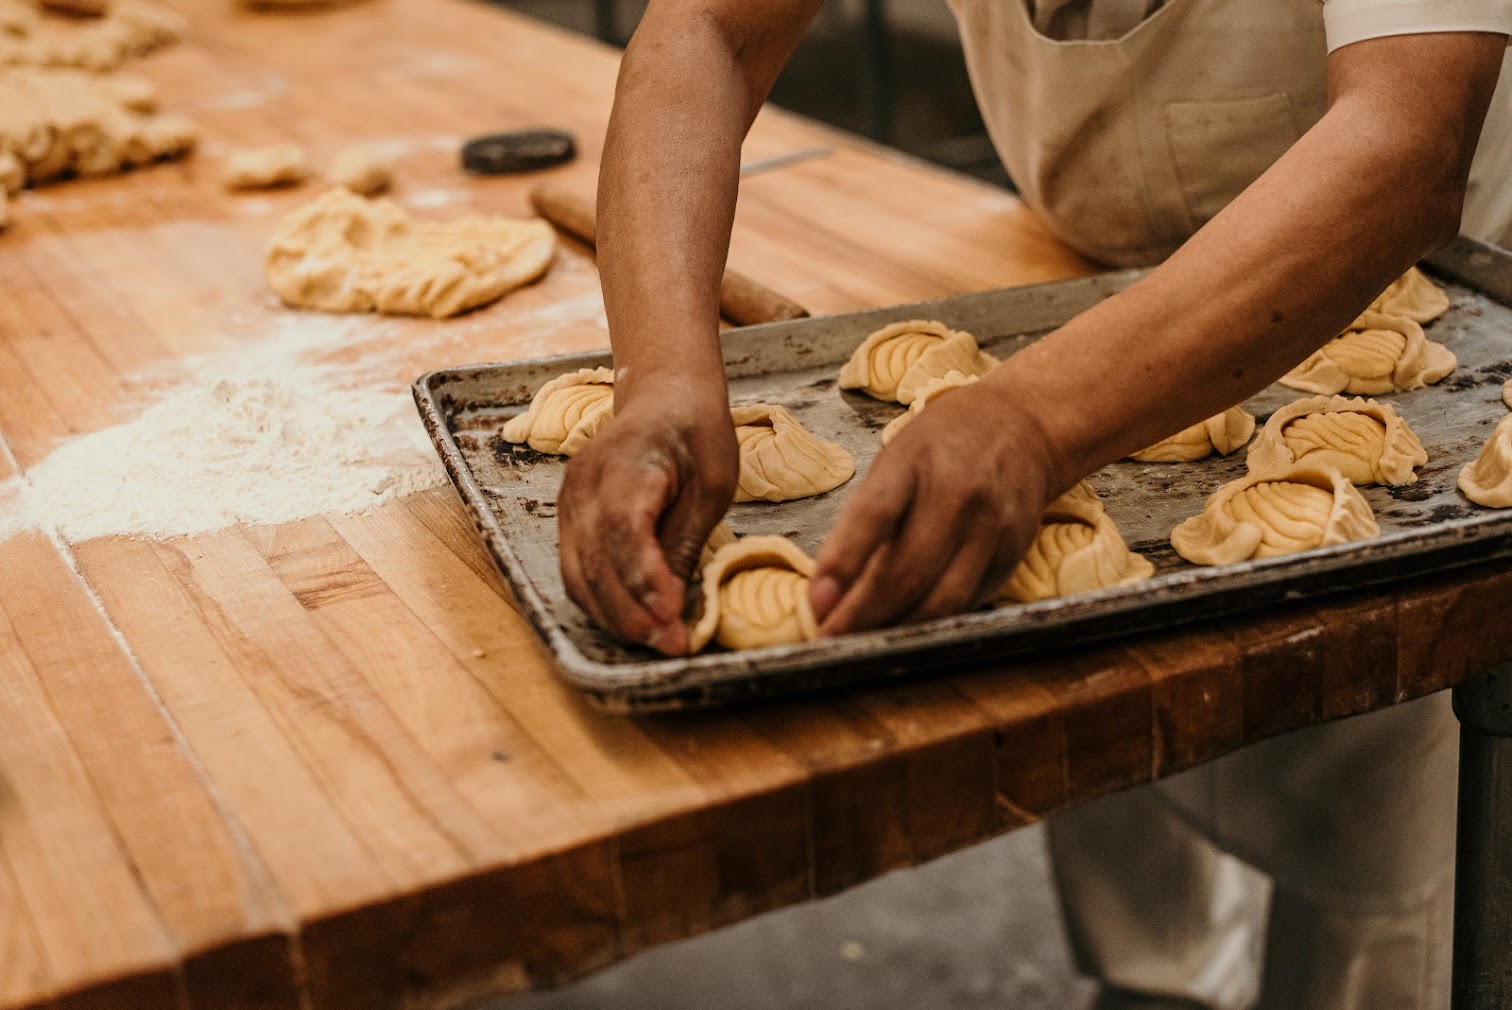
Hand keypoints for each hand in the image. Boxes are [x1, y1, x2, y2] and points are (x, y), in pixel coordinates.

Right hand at [558, 383, 738, 655]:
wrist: (664, 398)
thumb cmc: (695, 435)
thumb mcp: (711, 486)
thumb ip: (684, 542)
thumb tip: (672, 606)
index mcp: (626, 463)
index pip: (622, 529)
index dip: (643, 578)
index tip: (672, 615)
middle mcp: (585, 485)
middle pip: (595, 561)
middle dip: (632, 612)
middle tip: (671, 645)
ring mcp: (570, 503)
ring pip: (579, 575)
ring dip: (615, 617)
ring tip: (657, 642)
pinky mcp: (570, 521)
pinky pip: (577, 571)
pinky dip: (602, 604)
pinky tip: (634, 623)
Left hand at [808, 380, 1063, 633]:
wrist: (1022, 427)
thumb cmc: (941, 446)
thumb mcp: (894, 460)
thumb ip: (863, 518)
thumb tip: (829, 586)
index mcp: (915, 461)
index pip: (874, 515)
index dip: (842, 563)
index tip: (816, 604)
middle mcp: (959, 493)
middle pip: (907, 572)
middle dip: (862, 616)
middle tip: (831, 640)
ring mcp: (992, 526)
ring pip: (940, 601)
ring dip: (896, 630)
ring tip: (862, 642)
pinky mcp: (1014, 554)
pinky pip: (966, 603)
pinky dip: (930, 621)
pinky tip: (904, 626)